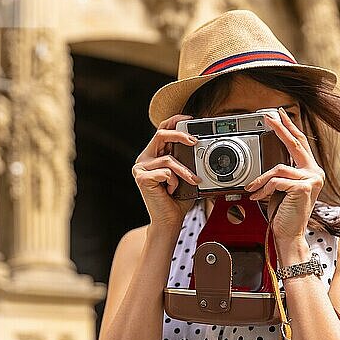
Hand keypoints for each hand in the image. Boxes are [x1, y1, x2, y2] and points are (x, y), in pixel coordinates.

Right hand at [132, 114, 200, 228]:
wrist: (169, 220)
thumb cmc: (178, 198)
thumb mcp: (185, 173)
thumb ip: (187, 158)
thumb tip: (199, 143)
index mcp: (154, 154)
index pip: (162, 130)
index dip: (174, 121)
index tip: (190, 119)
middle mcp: (145, 158)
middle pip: (160, 134)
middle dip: (179, 135)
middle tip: (195, 141)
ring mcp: (140, 168)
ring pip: (167, 159)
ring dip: (184, 170)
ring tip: (192, 180)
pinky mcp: (141, 178)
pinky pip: (164, 172)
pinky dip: (174, 181)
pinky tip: (172, 190)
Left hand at [244, 108, 324, 243]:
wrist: (289, 234)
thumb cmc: (284, 214)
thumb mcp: (281, 189)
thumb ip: (280, 174)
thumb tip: (268, 161)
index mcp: (311, 171)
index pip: (300, 143)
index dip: (289, 127)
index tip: (280, 114)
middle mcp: (315, 173)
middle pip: (295, 144)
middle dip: (279, 128)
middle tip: (267, 117)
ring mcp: (312, 180)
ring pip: (278, 168)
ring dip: (261, 180)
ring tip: (252, 188)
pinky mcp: (303, 188)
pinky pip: (276, 181)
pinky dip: (264, 189)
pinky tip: (258, 197)